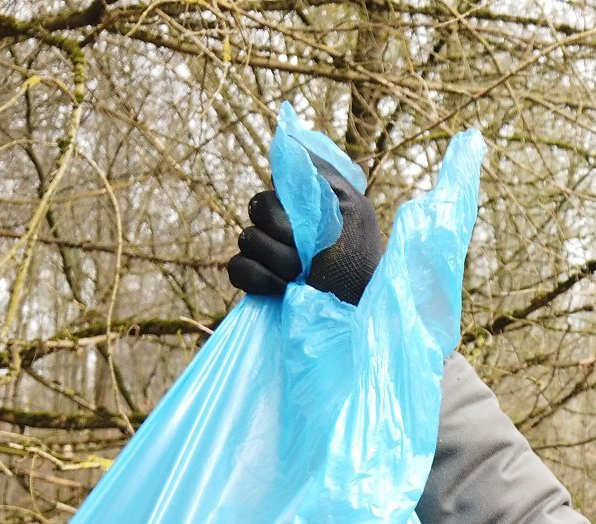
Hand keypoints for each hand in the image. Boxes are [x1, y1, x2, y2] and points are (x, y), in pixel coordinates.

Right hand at [227, 157, 381, 304]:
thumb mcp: (352, 209)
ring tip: (304, 276)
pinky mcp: (254, 280)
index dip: (290, 202)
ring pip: (247, 238)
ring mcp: (265, 252)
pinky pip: (236, 267)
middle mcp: (282, 225)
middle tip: (312, 253)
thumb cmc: (358, 261)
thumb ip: (321, 175)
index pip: (277, 185)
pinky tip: (284, 289)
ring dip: (280, 259)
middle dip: (287, 232)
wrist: (353, 312)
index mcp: (303, 205)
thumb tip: (286, 138)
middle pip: (258, 207)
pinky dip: (260, 278)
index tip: (313, 217)